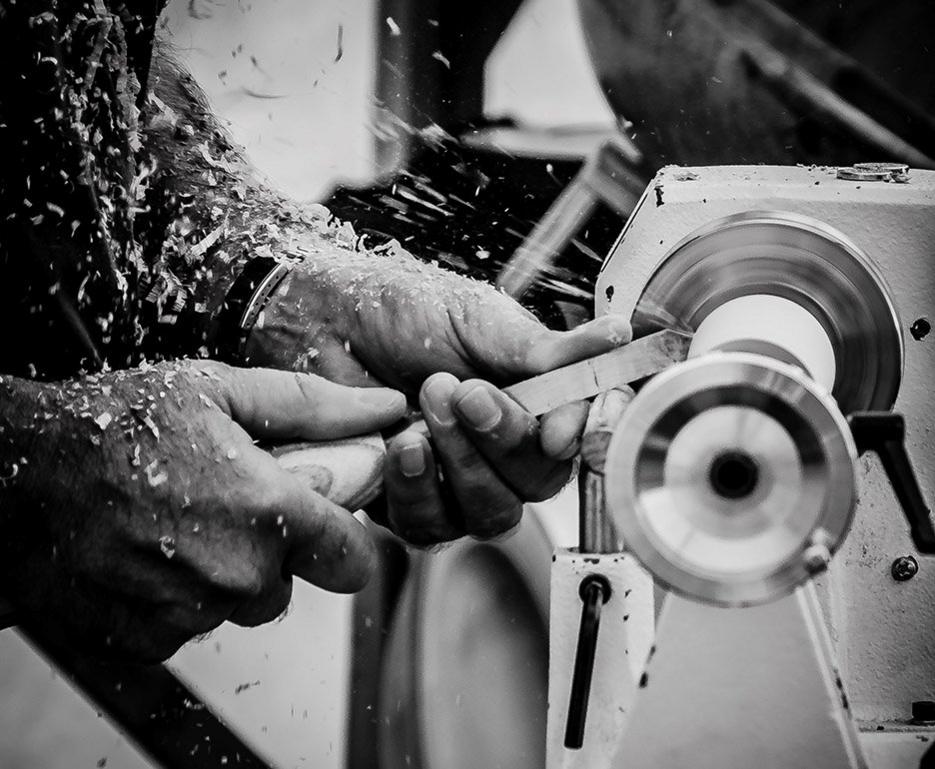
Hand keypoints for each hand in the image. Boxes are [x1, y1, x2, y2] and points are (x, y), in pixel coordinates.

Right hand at [0, 361, 405, 660]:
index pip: (351, 559)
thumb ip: (315, 408)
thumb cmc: (119, 421)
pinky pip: (188, 624)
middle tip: (223, 501)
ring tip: (178, 521)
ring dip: (221, 572)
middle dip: (270, 548)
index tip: (317, 517)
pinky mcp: (144, 640)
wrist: (17, 469)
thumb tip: (384, 407)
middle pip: (289, 582)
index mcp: (267, 512)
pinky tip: (146, 552)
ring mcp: (187, 613)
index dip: (338, 537)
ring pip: (238, 605)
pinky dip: (175, 595)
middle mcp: (234, 574)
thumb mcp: (222, 390)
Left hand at [245, 249, 630, 544]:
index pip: (585, 435)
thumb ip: (542, 348)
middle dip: (505, 441)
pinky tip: (400, 444)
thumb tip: (618, 337)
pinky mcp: (408, 504)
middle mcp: (501, 449)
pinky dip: (419, 488)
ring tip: (425, 407)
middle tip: (465, 391)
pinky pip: (431, 526)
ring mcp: (456, 482)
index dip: (586, 438)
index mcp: (532, 400)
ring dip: (463, 465)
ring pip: (491, 513)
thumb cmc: (398, 309)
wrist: (320, 320)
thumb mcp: (476, 318)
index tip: (564, 430)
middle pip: (539, 483)